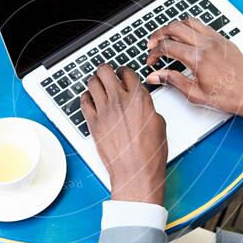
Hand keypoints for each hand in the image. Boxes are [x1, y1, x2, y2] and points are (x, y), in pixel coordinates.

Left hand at [81, 65, 166, 204]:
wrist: (135, 171)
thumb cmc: (150, 153)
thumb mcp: (158, 123)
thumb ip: (146, 106)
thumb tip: (140, 102)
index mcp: (138, 98)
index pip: (127, 72)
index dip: (124, 71)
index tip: (122, 73)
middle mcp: (119, 101)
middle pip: (105, 71)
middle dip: (106, 70)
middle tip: (107, 75)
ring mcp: (104, 111)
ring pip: (92, 83)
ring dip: (95, 82)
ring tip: (98, 86)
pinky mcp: (93, 123)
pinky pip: (83, 101)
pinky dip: (86, 98)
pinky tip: (90, 100)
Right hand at [145, 18, 242, 116]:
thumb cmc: (228, 96)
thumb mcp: (195, 94)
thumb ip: (172, 81)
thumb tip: (155, 76)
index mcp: (198, 59)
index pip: (167, 46)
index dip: (154, 53)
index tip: (152, 61)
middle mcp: (207, 45)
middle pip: (174, 27)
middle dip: (158, 34)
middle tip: (153, 44)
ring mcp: (216, 39)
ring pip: (188, 21)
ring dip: (174, 27)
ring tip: (167, 37)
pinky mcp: (223, 39)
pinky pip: (202, 25)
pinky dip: (189, 28)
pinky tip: (186, 38)